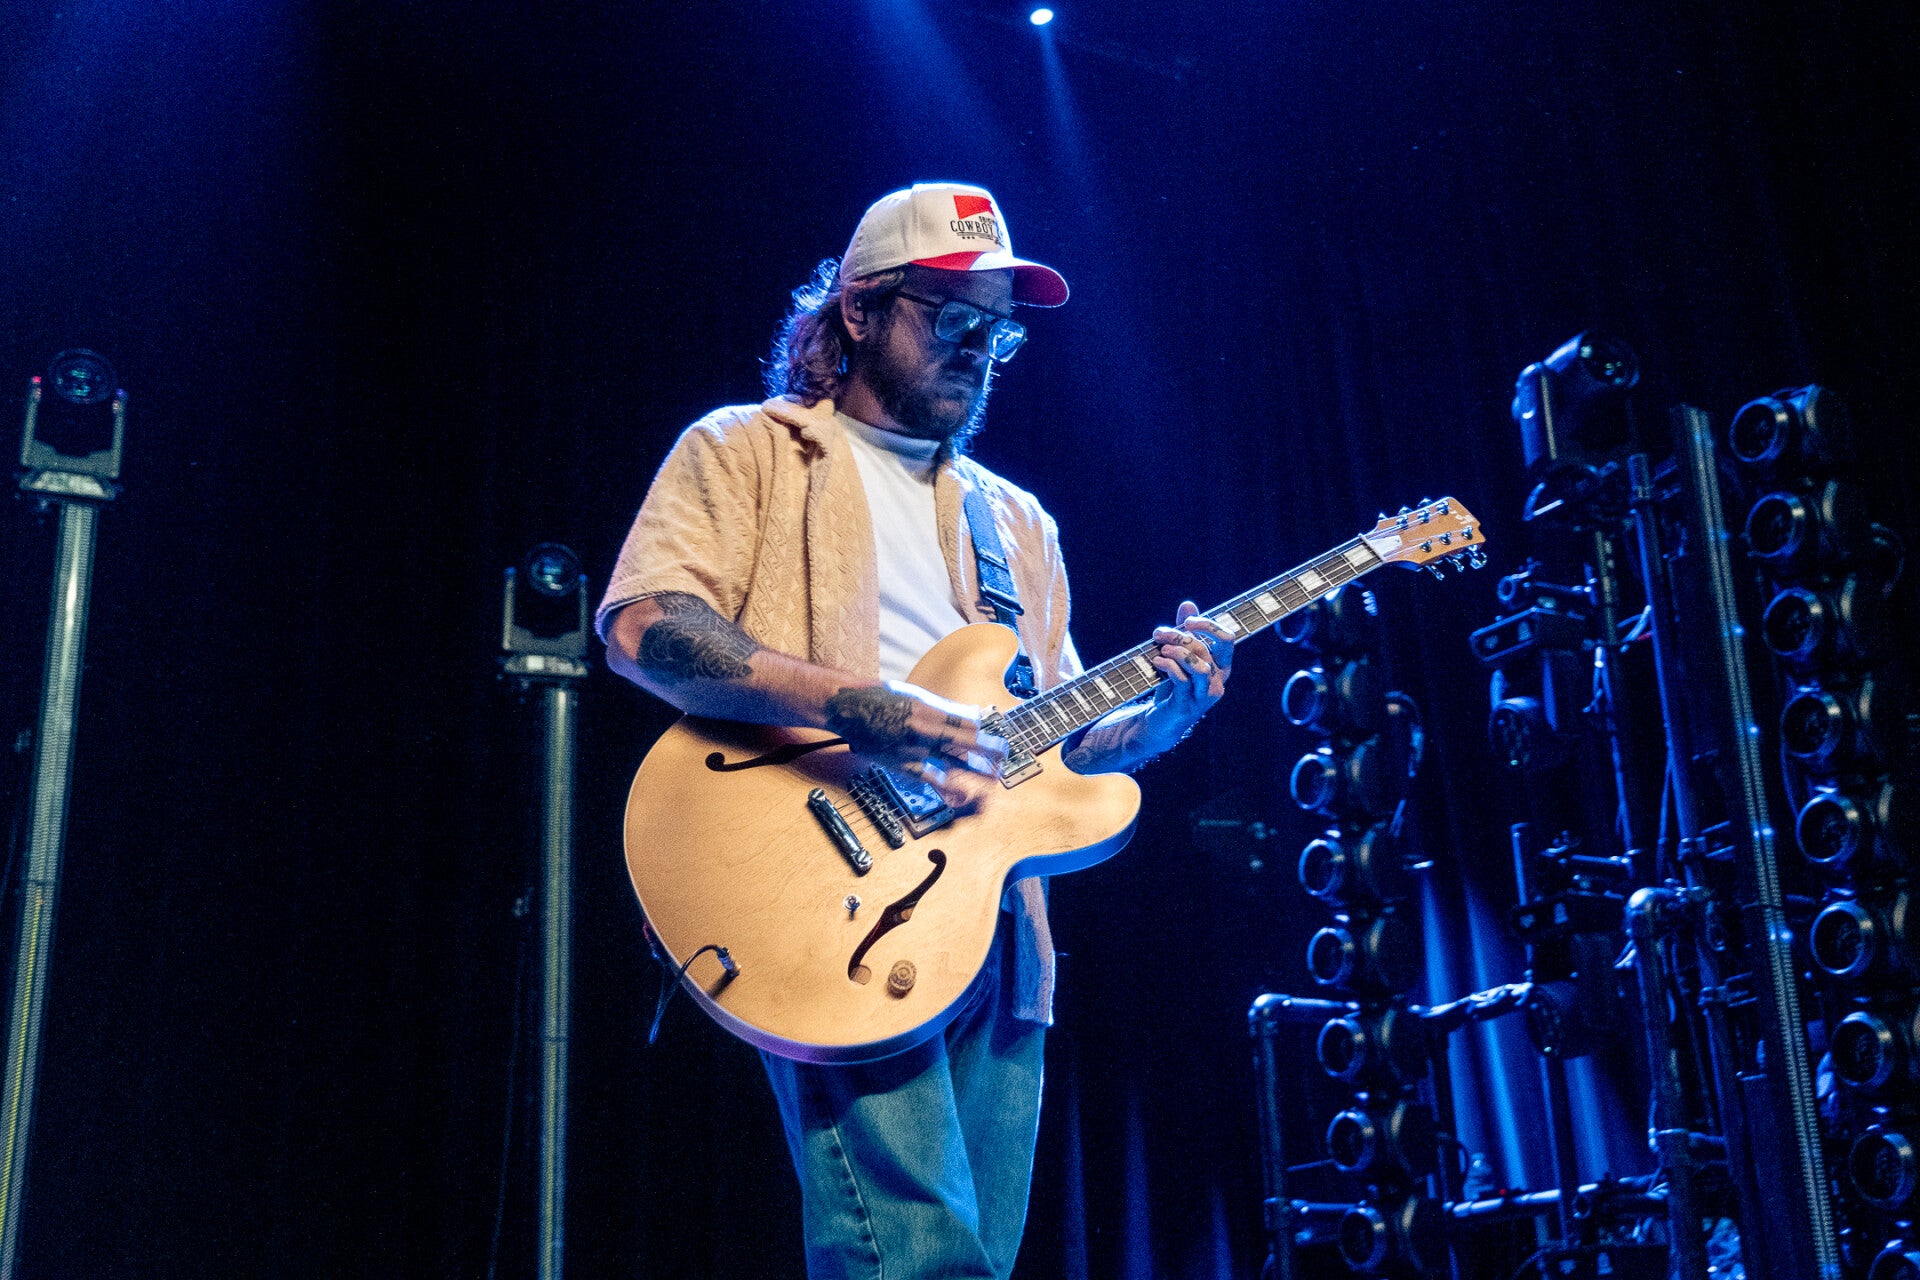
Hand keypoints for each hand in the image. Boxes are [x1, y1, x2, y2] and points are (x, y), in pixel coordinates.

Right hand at [823, 682, 1008, 808]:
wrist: (850, 710)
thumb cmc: (881, 698)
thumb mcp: (915, 695)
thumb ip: (941, 708)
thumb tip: (968, 715)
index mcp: (930, 709)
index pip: (967, 722)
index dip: (982, 729)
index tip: (991, 734)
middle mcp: (926, 730)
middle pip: (966, 741)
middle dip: (988, 749)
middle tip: (1004, 755)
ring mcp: (915, 750)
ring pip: (953, 762)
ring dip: (975, 770)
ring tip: (993, 778)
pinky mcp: (903, 765)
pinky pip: (930, 779)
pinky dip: (946, 788)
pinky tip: (961, 796)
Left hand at [1143, 601, 1233, 749]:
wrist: (1160, 721)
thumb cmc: (1173, 685)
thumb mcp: (1178, 655)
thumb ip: (1185, 631)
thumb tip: (1188, 604)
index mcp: (1221, 666)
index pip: (1227, 639)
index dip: (1208, 625)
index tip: (1187, 621)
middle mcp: (1218, 680)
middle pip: (1204, 649)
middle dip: (1179, 636)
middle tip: (1158, 634)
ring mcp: (1204, 696)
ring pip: (1199, 667)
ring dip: (1178, 653)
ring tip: (1161, 650)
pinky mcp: (1188, 706)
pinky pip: (1183, 682)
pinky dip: (1169, 667)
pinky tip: (1157, 662)